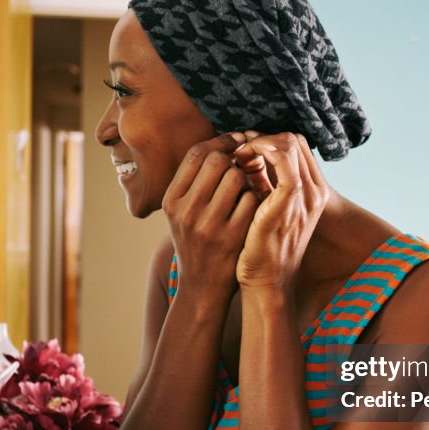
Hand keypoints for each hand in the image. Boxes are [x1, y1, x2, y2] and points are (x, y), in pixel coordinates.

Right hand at [162, 133, 259, 303]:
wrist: (202, 288)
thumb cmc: (196, 242)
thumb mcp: (182, 213)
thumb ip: (195, 181)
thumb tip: (223, 143)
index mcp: (171, 201)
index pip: (196, 154)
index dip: (219, 141)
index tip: (236, 141)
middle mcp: (186, 211)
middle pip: (217, 161)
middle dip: (234, 160)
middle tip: (242, 168)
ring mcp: (209, 225)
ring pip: (237, 177)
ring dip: (247, 179)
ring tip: (245, 190)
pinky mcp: (232, 237)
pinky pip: (252, 200)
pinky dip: (256, 200)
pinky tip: (253, 209)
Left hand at [234, 133, 329, 290]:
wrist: (267, 283)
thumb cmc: (262, 250)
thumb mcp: (269, 212)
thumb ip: (265, 186)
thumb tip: (246, 160)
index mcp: (313, 193)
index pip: (297, 146)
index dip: (270, 140)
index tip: (245, 148)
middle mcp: (314, 192)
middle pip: (294, 141)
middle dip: (263, 138)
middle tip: (238, 147)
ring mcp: (304, 196)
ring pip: (289, 144)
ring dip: (260, 141)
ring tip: (238, 152)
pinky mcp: (289, 202)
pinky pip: (283, 161)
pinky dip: (262, 151)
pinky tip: (242, 158)